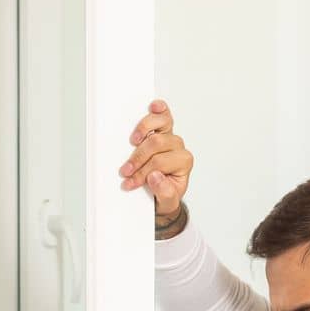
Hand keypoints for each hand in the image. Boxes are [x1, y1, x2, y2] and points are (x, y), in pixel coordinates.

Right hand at [120, 99, 191, 217]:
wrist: (164, 193)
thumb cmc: (166, 194)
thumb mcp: (167, 202)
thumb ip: (165, 193)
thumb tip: (155, 177)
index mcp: (183, 162)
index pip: (160, 162)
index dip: (143, 172)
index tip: (131, 182)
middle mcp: (178, 147)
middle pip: (156, 143)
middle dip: (138, 158)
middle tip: (126, 171)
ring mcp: (169, 136)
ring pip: (161, 125)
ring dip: (143, 132)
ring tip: (132, 142)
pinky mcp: (162, 128)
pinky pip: (163, 114)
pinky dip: (158, 110)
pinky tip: (153, 107)